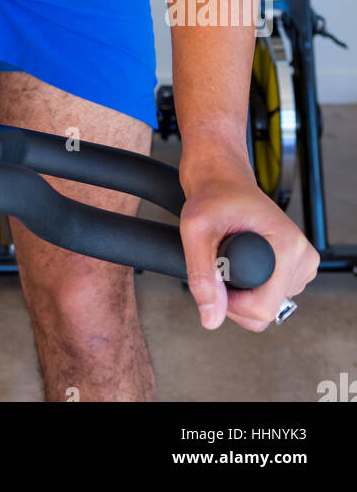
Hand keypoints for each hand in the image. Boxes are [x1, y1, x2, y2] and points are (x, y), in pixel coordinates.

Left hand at [179, 166, 318, 330]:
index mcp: (288, 247)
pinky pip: (270, 298)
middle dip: (235, 297)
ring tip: (231, 255)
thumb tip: (211, 319)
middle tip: (220, 262)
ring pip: (267, 307)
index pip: (263, 309)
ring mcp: (302, 265)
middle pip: (266, 312)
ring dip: (242, 292)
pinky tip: (241, 260)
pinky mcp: (295, 268)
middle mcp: (302, 257)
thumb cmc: (213, 196)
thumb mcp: (196, 230)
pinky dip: (251, 287)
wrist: (223, 180)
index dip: (230, 302)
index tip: (216, 273)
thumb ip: (202, 276)